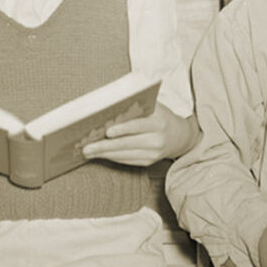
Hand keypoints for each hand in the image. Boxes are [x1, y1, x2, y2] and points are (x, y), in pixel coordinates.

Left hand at [82, 105, 196, 165]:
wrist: (179, 136)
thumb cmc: (160, 116)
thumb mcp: (154, 106)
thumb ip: (136, 105)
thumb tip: (110, 104)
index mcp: (158, 122)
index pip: (138, 126)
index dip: (123, 129)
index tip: (107, 132)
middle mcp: (157, 140)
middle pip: (127, 144)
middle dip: (105, 146)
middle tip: (87, 148)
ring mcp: (153, 154)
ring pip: (125, 155)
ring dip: (104, 154)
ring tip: (88, 152)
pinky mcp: (148, 162)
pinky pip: (127, 161)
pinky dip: (112, 158)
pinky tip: (100, 155)